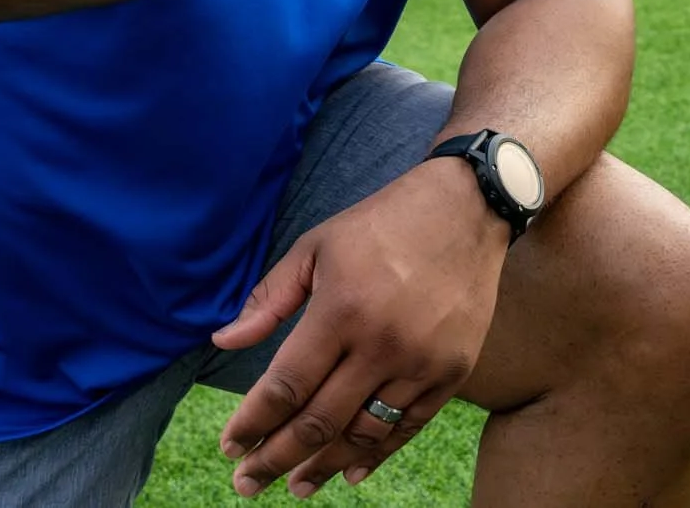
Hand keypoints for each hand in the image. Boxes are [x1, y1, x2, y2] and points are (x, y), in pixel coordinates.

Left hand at [213, 159, 506, 496]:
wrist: (467, 210)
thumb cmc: (382, 224)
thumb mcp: (316, 247)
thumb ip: (269, 298)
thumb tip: (223, 342)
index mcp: (341, 310)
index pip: (286, 385)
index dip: (253, 423)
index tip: (229, 446)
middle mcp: (382, 344)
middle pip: (318, 421)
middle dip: (274, 459)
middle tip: (246, 483)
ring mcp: (422, 363)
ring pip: (363, 434)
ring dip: (323, 466)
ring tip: (295, 485)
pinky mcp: (453, 372)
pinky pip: (408, 427)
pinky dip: (376, 455)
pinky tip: (349, 471)